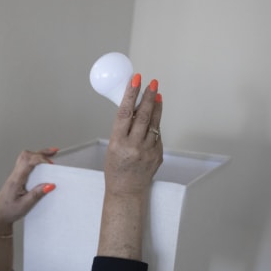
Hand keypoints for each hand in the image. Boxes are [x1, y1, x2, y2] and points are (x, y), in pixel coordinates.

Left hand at [0, 148, 57, 234]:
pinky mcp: (17, 178)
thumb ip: (37, 194)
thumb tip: (49, 185)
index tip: (51, 165)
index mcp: (16, 180)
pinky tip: (41, 164)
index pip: (28, 162)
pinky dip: (34, 160)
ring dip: (38, 154)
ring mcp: (15, 176)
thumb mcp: (25, 206)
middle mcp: (15, 175)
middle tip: (54, 152)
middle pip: (26, 155)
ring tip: (51, 154)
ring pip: (25, 158)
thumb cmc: (9, 211)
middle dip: (41, 152)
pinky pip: (25, 164)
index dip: (41, 159)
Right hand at [97, 75, 162, 259]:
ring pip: (154, 123)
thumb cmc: (115, 168)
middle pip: (143, 115)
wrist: (126, 190)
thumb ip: (123, 129)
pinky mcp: (158, 155)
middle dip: (148, 96)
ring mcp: (148, 151)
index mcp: (118, 143)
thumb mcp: (112, 147)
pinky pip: (157, 135)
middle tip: (152, 83)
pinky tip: (154, 118)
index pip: (125, 113)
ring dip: (156, 107)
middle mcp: (133, 146)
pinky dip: (156, 125)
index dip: (131, 94)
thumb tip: (132, 108)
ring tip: (157, 94)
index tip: (136, 80)